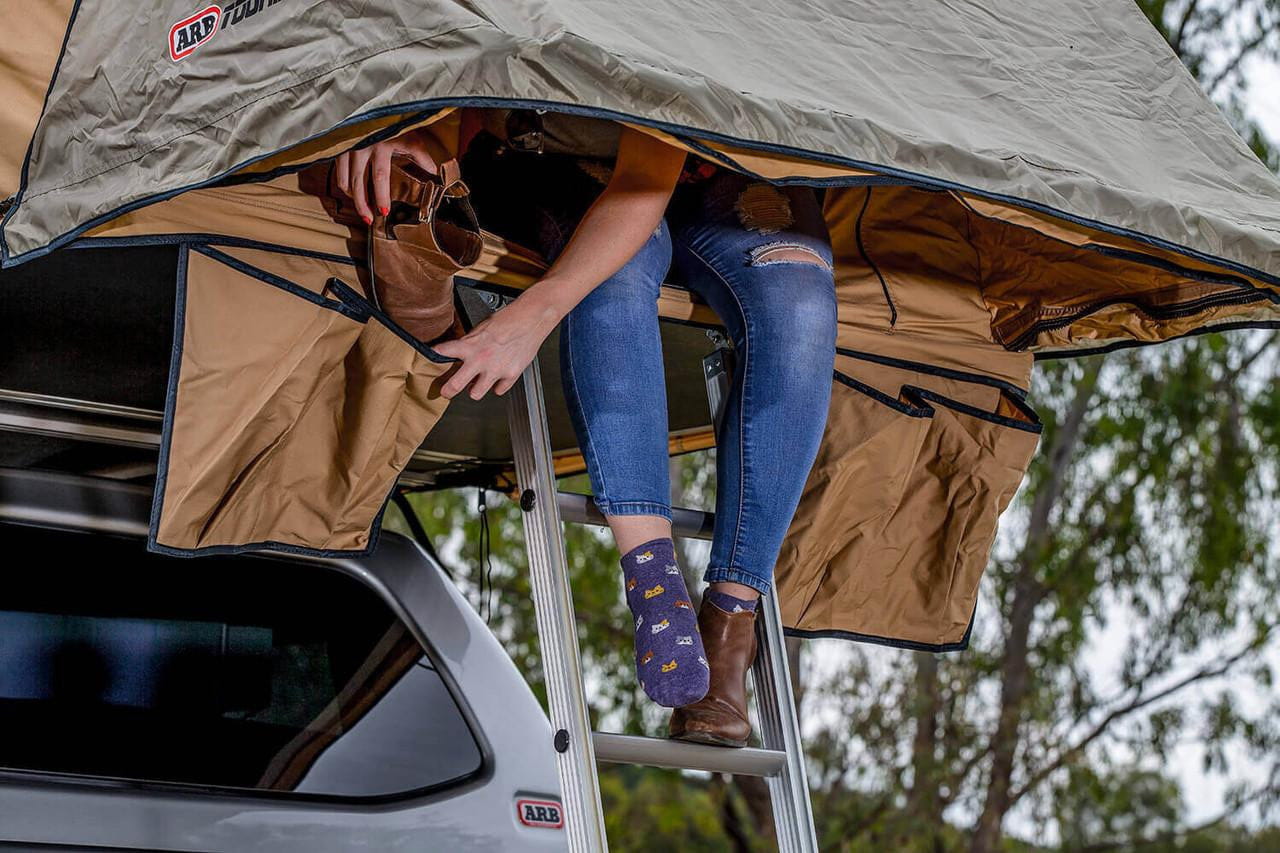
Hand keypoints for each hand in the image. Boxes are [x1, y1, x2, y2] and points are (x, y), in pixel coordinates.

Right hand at [334, 128, 441, 223]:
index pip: (380, 176)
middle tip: (369, 219)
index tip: (384, 212)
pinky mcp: (340, 146)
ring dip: (353, 197)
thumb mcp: (411, 136)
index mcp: (381, 145)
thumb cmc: (395, 120)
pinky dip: (344, 184)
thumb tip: (436, 174)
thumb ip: (422, 157)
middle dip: (363, 204)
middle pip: (359, 182)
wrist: (374, 102)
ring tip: (362, 211)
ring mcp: (348, 146)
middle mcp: (362, 146)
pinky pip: (338, 171)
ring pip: (346, 179)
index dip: (381, 196)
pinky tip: (352, 193)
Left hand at [433, 288, 563, 399]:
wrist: (531, 319)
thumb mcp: (482, 328)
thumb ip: (470, 342)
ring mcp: (495, 370)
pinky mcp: (510, 375)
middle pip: (455, 385)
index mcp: (470, 345)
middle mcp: (480, 360)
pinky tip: (499, 376)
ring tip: (477, 382)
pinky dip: (498, 385)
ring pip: (475, 393)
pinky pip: (498, 390)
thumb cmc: (508, 319)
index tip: (432, 357)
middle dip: (447, 391)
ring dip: (475, 389)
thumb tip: (461, 353)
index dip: (436, 354)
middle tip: (445, 392)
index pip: (444, 351)